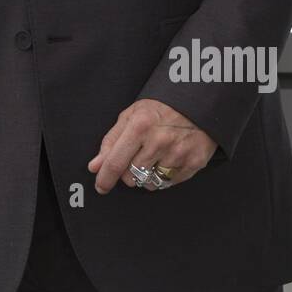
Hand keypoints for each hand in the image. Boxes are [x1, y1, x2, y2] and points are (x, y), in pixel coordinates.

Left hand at [87, 99, 217, 193]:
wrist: (197, 104)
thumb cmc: (160, 109)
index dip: (105, 178)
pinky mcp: (194, 163)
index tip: (100, 187)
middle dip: (128, 172)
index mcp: (140, 126)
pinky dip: (164, 176)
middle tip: (137, 156)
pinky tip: (168, 159)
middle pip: (131, 177)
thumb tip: (95, 166)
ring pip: (149, 183)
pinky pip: (168, 183)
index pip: (115, 162)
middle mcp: (159, 141)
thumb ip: (111, 141)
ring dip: (146, 175)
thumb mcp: (131, 116)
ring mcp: (178, 154)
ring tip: (154, 156)